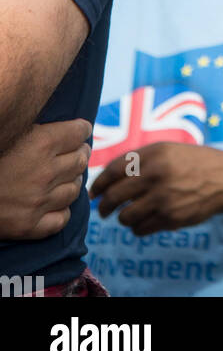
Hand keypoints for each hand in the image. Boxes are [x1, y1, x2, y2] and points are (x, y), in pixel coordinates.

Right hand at [0, 120, 90, 238]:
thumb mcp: (13, 132)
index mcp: (41, 143)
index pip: (80, 132)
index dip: (81, 130)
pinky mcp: (30, 226)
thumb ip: (39, 129)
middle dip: (79, 153)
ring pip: (75, 189)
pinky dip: (62, 210)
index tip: (79, 131)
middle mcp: (46, 172)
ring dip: (72, 181)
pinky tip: (54, 203)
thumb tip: (66, 124)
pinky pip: (62, 218)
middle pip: (81, 159)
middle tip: (74, 152)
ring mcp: (39, 201)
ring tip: (64, 177)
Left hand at [90, 142, 222, 235]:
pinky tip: (144, 221)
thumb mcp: (167, 150)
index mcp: (153, 154)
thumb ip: (138, 159)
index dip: (98, 184)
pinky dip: (137, 228)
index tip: (94, 193)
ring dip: (123, 218)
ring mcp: (163, 198)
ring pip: (125, 217)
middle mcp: (156, 175)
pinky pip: (140, 229)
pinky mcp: (171, 218)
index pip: (113, 171)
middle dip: (104, 207)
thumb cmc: (192, 162)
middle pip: (115, 196)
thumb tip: (105, 176)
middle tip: (103, 210)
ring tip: (128, 215)